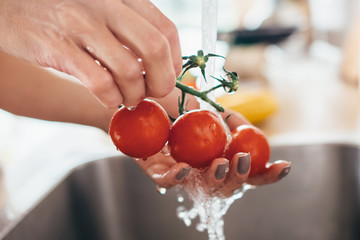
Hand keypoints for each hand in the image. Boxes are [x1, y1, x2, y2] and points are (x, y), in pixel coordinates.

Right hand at [0, 0, 180, 107]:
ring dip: (135, 94)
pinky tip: (108, 98)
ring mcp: (82, 25)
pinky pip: (100, 83)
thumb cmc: (63, 11)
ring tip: (128, 97)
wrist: (10, 6)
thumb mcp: (102, 7)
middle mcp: (105, 6)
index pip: (166, 30)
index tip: (168, 75)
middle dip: (162, 81)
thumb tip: (159, 62)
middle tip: (155, 92)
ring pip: (130, 70)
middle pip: (155, 49)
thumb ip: (130, 28)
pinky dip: (111, 98)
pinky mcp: (60, 48)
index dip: (175, 60)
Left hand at [134, 107, 290, 196]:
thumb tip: (245, 130)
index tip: (284, 166)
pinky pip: (167, 182)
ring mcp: (183, 174)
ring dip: (215, 179)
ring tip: (220, 163)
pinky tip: (185, 168)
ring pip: (203, 187)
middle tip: (243, 160)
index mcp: (221, 157)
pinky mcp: (158, 173)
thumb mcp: (208, 106)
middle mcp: (204, 170)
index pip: (249, 172)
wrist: (144, 100)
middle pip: (229, 185)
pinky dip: (177, 178)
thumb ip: (228, 118)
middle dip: (240, 177)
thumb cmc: (177, 104)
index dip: (267, 174)